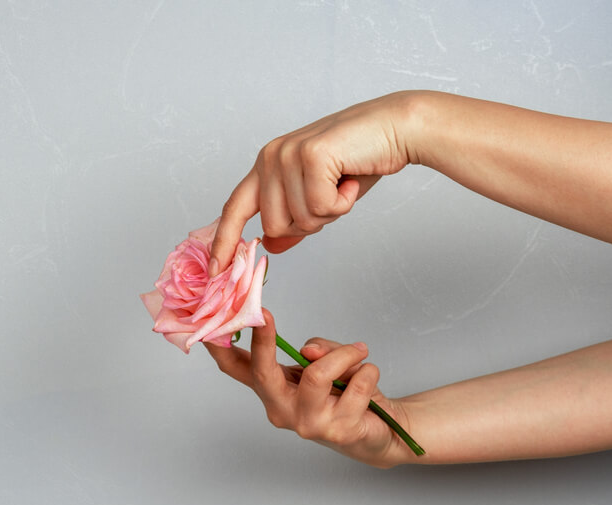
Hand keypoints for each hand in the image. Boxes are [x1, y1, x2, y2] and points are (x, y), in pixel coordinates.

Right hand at [205, 309, 413, 467]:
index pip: (237, 368)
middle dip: (263, 341)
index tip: (218, 317)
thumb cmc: (344, 392)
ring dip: (344, 355)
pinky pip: (356, 386)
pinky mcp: (338, 431)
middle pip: (263, 374)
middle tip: (265, 315)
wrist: (379, 431)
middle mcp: (282, 410)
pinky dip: (368, 371)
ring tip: (360, 351)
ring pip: (318, 374)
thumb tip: (308, 352)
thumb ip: (316, 351)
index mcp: (272, 390)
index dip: (221, 345)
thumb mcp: (325, 362)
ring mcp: (308, 424)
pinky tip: (369, 375)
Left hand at [209, 92, 420, 275]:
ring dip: (330, 212)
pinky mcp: (311, 156)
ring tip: (343, 183)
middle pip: (275, 226)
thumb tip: (271, 246)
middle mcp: (271, 157)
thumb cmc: (360, 159)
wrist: (395, 128)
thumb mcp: (321, 195)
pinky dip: (343, 202)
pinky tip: (350, 178)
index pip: (235, 207)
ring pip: (300, 219)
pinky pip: (321, 207)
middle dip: (310, 224)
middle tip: (332, 196)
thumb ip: (294, 219)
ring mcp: (288, 154)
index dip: (224, 240)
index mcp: (267, 164)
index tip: (216, 269)